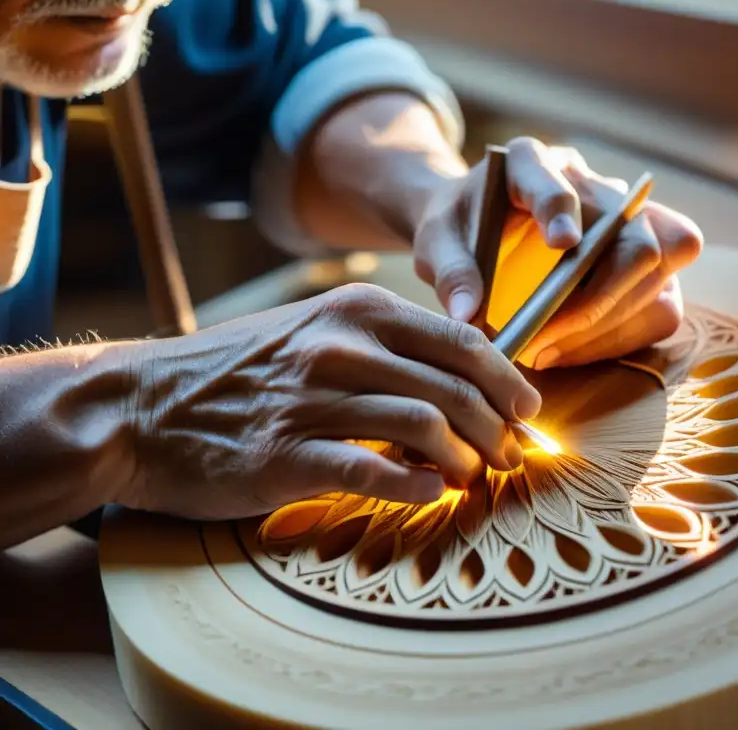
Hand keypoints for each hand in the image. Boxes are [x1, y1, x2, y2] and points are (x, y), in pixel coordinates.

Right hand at [116, 284, 541, 519]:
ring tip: (472, 478)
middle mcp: (340, 346)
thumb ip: (385, 347)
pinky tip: (432, 496)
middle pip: (456, 389)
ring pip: (426, 428)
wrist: (140, 405)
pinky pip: (374, 473)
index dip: (509, 381)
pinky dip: (417, 488)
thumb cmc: (240, 372)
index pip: (463, 342)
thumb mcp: (315, 330)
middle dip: (498, 430)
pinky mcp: (284, 455)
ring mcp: (312, 399)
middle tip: (510, 457)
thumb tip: (464, 380)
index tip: (528, 411)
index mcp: (357, 311)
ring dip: (466, 462)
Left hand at [412, 138, 703, 368]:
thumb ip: (449, 269)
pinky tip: (572, 349)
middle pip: (638, 240)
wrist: (476, 224)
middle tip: (541, 340)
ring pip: (661, 275)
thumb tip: (465, 315)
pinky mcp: (643, 264)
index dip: (565, 210)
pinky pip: (661, 307)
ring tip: (548, 351)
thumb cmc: (459, 227)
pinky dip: (622, 335)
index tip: (561, 244)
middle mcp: (594, 187)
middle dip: (597, 301)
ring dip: (610, 325)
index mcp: (535, 163)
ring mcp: (628, 224)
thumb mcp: (436, 238)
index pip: (562, 182)